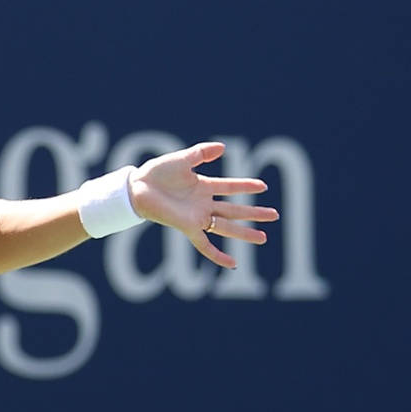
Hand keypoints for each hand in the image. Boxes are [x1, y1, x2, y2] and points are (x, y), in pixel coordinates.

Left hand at [127, 142, 277, 268]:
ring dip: (244, 233)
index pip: (230, 187)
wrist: (136, 187)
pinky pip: (204, 245)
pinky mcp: (187, 226)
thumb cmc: (156, 173)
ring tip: (263, 237)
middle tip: (274, 215)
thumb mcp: (181, 160)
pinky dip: (217, 255)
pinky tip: (233, 264)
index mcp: (203, 186)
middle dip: (254, 213)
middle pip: (234, 210)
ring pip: (226, 227)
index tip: (263, 186)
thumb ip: (201, 154)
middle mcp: (203, 203)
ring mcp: (196, 216)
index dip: (245, 186)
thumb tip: (223, 148)